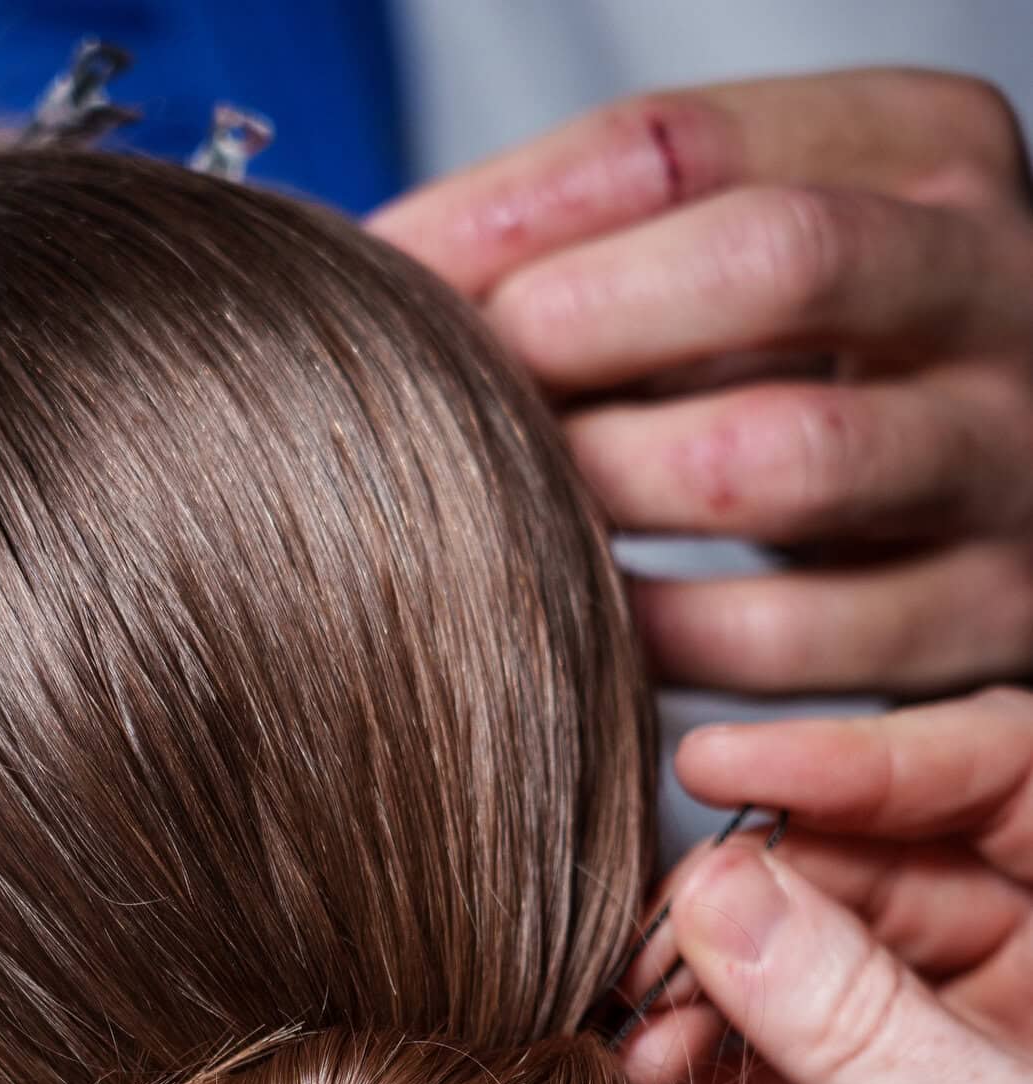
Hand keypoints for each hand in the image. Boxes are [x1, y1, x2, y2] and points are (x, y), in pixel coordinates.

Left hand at [372, 71, 1032, 694]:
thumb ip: (612, 245)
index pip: (690, 146)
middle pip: (771, 263)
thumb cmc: (828, 366)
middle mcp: (996, 288)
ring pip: (784, 462)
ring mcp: (1003, 461)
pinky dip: (679, 659)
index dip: (513, 215)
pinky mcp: (987, 616)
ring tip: (516, 518)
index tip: (392, 276)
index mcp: (926, 149)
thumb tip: (388, 279)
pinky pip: (801, 648)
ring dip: (609, 493)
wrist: (1009, 494)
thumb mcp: (753, 262)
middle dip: (581, 326)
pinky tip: (613, 660)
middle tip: (465, 392)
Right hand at [623, 686, 1032, 1083]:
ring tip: (643, 1027)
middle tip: (659, 932)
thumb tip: (730, 901)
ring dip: (718, 997)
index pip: (994, 783)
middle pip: (879, 880)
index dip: (863, 760)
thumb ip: (869, 1032)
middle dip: (762, 897)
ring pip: (815, 990)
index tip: (730, 768)